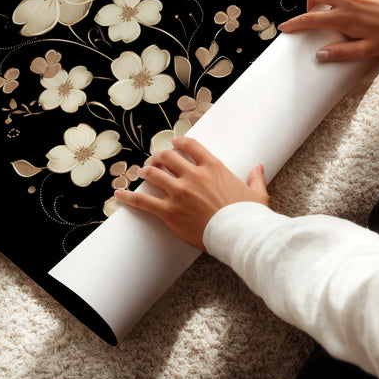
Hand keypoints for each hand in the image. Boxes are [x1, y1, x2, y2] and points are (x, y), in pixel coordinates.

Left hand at [114, 137, 267, 251]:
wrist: (240, 235)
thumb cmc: (249, 216)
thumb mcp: (256, 194)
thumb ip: (255, 178)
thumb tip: (259, 167)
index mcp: (213, 167)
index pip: (190, 146)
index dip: (178, 143)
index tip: (173, 143)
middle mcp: (193, 175)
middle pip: (167, 157)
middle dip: (159, 157)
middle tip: (155, 161)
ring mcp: (179, 193)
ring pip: (153, 174)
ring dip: (145, 172)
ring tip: (141, 172)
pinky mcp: (169, 211)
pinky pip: (143, 201)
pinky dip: (129, 197)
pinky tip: (118, 194)